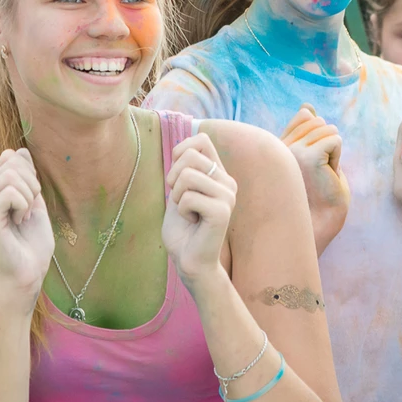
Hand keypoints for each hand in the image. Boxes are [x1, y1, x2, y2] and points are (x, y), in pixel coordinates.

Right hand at [0, 149, 54, 299]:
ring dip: (30, 196)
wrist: (30, 270)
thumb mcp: (35, 201)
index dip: (32, 173)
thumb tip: (16, 151)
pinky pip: (11, 193)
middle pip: (13, 164)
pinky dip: (25, 205)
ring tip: (24, 216)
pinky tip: (19, 221)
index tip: (32, 198)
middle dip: (33, 184)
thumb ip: (27, 177)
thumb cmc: (32, 241)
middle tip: (29, 210)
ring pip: (12, 176)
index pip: (12, 157)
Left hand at [162, 133, 237, 282]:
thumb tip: (181, 148)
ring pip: (187, 176)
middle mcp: (227, 182)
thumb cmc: (182, 229)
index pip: (201, 140)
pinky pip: (188, 197)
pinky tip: (193, 222)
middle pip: (190, 156)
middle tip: (181, 201)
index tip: (176, 176)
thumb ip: (183, 171)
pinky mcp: (222, 211)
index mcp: (219, 175)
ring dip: (177, 197)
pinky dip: (182, 211)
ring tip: (188, 212)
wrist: (190, 261)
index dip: (181, 151)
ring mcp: (227, 196)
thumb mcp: (179, 193)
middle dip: (173, 179)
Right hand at [281, 104, 348, 247]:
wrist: (320, 223)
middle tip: (319, 173)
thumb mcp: (311, 158)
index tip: (312, 166)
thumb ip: (306, 132)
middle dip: (328, 147)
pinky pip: (335, 141)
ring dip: (333, 155)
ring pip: (328, 130)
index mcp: (276, 146)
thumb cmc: (317, 195)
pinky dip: (338, 159)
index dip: (320, 139)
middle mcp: (278, 147)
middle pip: (318, 122)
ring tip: (321, 176)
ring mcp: (290, 151)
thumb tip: (306, 107)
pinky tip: (326, 177)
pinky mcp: (308, 156)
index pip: (304, 118)